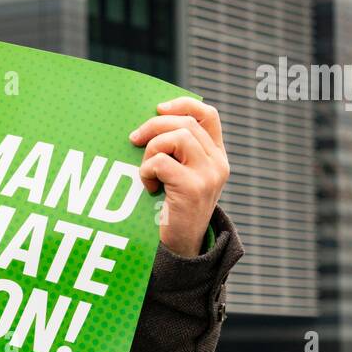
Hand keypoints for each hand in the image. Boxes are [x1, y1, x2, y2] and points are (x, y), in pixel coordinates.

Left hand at [128, 97, 229, 256]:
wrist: (180, 247)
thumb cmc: (171, 208)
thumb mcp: (180, 175)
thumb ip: (175, 151)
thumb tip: (148, 123)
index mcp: (216, 155)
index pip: (208, 115)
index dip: (183, 104)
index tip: (158, 108)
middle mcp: (217, 163)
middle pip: (185, 123)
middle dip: (154, 126)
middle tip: (134, 139)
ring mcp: (209, 175)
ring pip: (176, 137)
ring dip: (151, 149)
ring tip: (146, 170)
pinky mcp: (193, 188)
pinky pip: (162, 162)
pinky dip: (147, 171)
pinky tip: (149, 186)